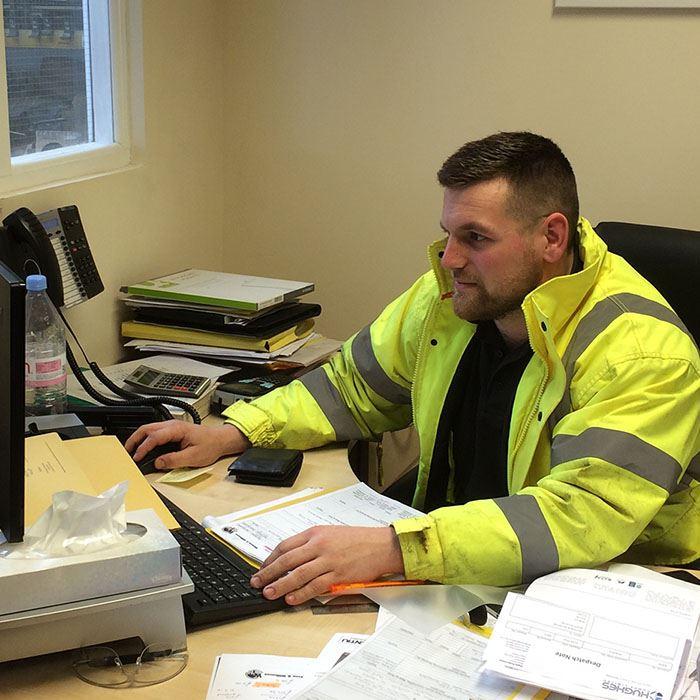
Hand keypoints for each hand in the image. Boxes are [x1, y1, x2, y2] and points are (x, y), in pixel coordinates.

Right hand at [124, 420, 249, 468]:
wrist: (221, 439)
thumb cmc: (210, 445)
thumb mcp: (193, 457)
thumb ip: (174, 460)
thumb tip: (159, 462)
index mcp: (177, 429)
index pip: (154, 437)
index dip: (143, 448)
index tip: (137, 458)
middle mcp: (172, 425)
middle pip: (147, 428)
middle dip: (134, 439)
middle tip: (126, 452)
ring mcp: (172, 426)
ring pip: (149, 428)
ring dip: (139, 438)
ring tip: (131, 450)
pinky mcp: (173, 430)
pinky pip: (155, 432)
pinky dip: (146, 438)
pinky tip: (143, 447)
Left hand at [250, 525, 404, 604]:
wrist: (381, 545)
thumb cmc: (358, 539)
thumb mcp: (331, 533)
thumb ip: (311, 544)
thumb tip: (291, 558)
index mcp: (315, 533)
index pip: (286, 546)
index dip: (270, 559)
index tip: (261, 568)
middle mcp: (319, 545)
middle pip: (287, 560)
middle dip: (269, 572)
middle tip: (257, 582)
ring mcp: (328, 560)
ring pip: (298, 574)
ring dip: (281, 585)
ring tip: (269, 593)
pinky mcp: (338, 574)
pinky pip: (315, 585)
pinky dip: (301, 593)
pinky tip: (291, 599)